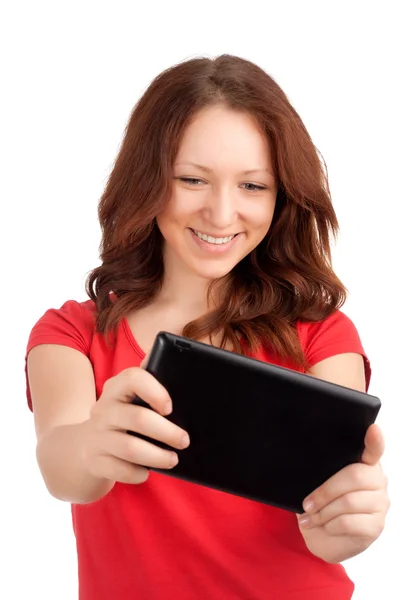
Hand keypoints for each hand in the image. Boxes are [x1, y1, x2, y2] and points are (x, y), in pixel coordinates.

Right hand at [82, 362, 189, 485]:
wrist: (85, 445)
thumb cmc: (121, 417)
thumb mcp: (130, 397)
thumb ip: (149, 381)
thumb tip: (171, 363)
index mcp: (115, 389)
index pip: (132, 379)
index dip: (154, 391)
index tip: (170, 408)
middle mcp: (103, 410)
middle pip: (138, 418)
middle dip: (167, 432)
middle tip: (184, 441)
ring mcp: (97, 437)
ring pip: (130, 448)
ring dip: (157, 456)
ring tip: (173, 459)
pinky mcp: (95, 461)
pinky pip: (120, 469)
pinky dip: (137, 473)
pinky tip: (146, 471)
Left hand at [296, 424, 388, 562]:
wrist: (324, 538)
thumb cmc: (321, 504)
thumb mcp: (317, 483)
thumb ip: (321, 470)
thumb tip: (302, 458)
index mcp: (364, 464)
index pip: (374, 449)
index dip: (375, 440)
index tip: (373, 429)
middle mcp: (378, 481)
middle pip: (354, 476)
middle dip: (324, 492)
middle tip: (306, 504)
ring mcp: (380, 504)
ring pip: (348, 502)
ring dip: (323, 512)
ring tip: (310, 517)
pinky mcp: (375, 526)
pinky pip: (348, 522)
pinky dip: (329, 525)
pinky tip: (323, 526)